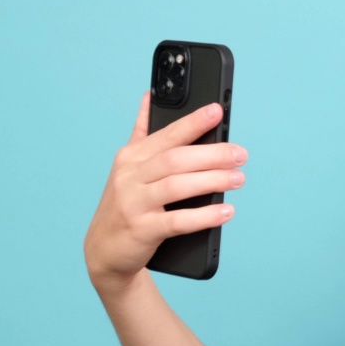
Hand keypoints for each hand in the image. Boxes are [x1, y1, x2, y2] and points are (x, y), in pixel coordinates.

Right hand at [84, 92, 246, 292]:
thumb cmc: (125, 204)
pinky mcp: (142, 229)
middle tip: (240, 154)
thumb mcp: (128, 166)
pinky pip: (177, 221)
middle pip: (176, 159)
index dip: (193, 122)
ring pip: (177, 186)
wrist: (104, 250)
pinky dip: (204, 216)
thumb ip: (141, 132)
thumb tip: (149, 95)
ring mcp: (134, 203)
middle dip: (212, 154)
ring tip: (238, 178)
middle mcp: (130, 176)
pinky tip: (226, 212)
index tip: (217, 111)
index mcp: (131, 156)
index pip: (166, 134)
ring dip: (212, 180)